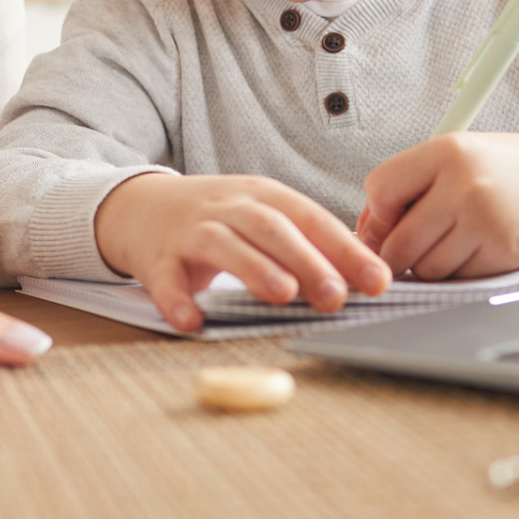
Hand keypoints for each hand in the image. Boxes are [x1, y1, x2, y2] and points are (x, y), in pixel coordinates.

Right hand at [94, 173, 391, 332]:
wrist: (140, 208)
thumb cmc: (218, 219)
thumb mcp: (265, 217)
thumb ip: (310, 242)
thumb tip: (369, 277)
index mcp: (263, 196)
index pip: (310, 218)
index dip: (346, 249)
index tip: (378, 281)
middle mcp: (228, 208)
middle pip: (270, 227)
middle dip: (306, 259)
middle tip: (336, 295)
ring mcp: (190, 231)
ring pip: (222, 244)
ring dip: (253, 267)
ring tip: (282, 295)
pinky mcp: (157, 258)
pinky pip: (166, 280)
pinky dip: (177, 300)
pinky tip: (193, 322)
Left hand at [357, 132, 518, 279]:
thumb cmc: (512, 171)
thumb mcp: (460, 158)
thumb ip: (412, 187)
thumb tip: (366, 233)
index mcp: (446, 150)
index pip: (380, 190)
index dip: (376, 217)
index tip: (386, 226)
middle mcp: (464, 182)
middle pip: (398, 242)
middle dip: (399, 255)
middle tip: (414, 251)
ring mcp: (486, 219)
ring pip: (428, 267)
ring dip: (432, 267)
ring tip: (455, 245)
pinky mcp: (507, 250)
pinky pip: (461, 278)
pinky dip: (463, 274)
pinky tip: (480, 251)